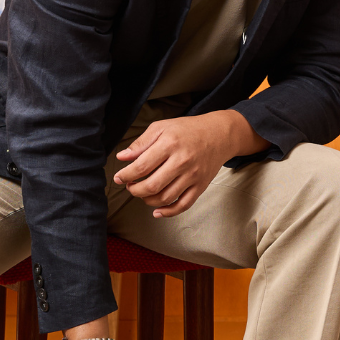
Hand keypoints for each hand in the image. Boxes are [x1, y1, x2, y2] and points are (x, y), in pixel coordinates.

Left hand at [112, 109, 254, 218]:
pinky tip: (157, 211)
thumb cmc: (189, 130)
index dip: (125, 175)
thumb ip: (141, 143)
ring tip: (142, 193)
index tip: (119, 177)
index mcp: (170, 145)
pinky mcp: (201, 185)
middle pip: (151, 186)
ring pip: (165, 198)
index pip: (141, 167)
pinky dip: (168, 212)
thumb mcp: (162, 127)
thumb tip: (122, 157)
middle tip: (130, 186)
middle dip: (134, 190)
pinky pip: (184, 205)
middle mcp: (182, 162)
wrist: (220, 134)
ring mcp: (193, 175)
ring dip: (147, 200)